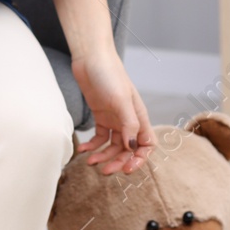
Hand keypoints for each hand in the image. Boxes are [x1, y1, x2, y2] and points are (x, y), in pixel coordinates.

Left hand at [70, 47, 154, 174]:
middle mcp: (128, 120)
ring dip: (103, 156)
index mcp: (139, 117)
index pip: (146, 145)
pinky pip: (99, 137)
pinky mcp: (100, 116)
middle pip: (128, 149)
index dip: (140, 159)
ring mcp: (114, 119)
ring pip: (113, 146)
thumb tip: (132, 148)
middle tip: (105, 171)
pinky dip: (92, 145)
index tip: (128, 169)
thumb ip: (129, 125)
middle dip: (118, 161)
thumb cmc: (110, 75)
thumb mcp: (121, 100)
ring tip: (90, 162)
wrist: (91, 59)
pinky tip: (83, 149)